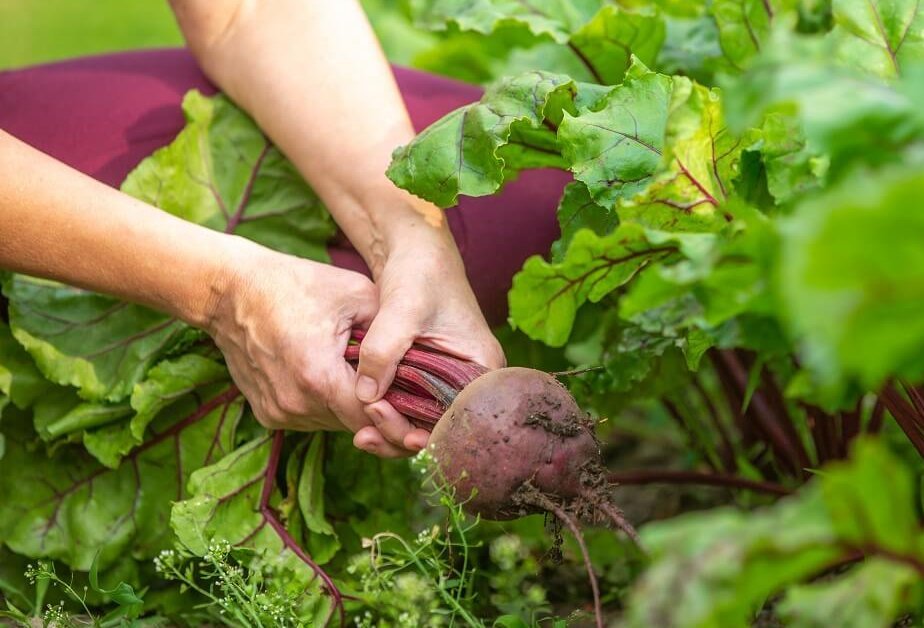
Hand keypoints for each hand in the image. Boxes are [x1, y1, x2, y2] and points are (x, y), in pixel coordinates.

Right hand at [207, 238, 412, 456]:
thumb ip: (391, 329)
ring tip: (365, 380)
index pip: (371, 418)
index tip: (422, 424)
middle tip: (405, 402)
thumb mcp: (355, 293)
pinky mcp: (267, 414)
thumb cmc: (296, 285)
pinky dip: (327, 406)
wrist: (231, 291)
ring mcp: (278, 412)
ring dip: (352, 409)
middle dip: (380, 415)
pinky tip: (333, 379)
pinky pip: (312, 419)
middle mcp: (295, 403)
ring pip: (334, 424)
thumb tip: (421, 357)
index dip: (399, 421)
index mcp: (318, 375)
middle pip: (355, 425)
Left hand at [352, 236, 504, 453]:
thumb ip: (384, 351)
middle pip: (443, 428)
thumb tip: (365, 397)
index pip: (463, 421)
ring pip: (425, 422)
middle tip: (365, 436)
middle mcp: (472, 379)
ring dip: (393, 430)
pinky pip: (413, 407)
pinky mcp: (429, 375)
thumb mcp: (402, 308)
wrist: (415, 249)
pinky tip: (362, 420)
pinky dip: (389, 415)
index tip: (394, 435)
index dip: (430, 435)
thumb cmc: (419, 272)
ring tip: (359, 435)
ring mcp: (450, 378)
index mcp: (483, 367)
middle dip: (404, 436)